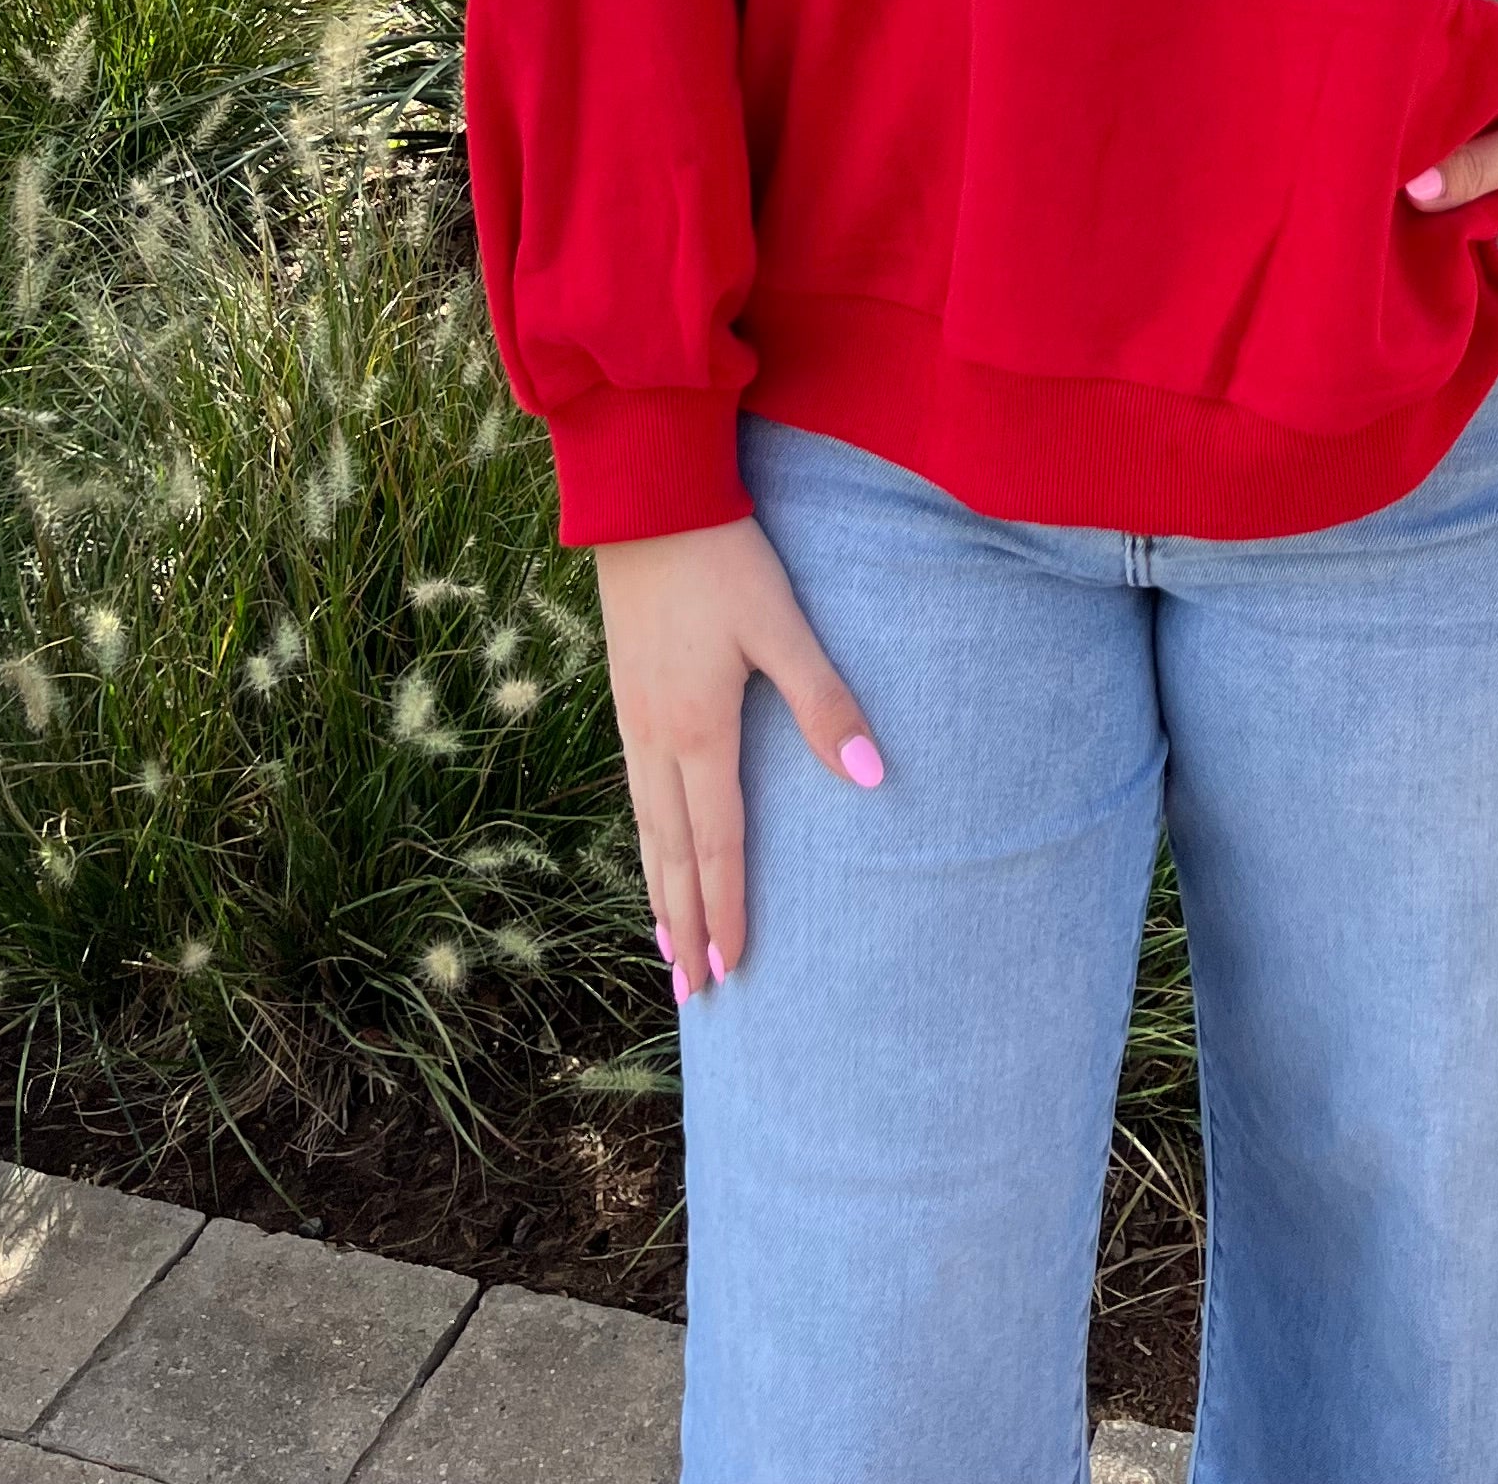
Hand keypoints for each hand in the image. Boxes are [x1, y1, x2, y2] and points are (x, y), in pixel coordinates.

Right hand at [593, 516, 879, 1002]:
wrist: (646, 502)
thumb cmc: (721, 560)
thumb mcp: (781, 625)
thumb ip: (825, 701)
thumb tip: (871, 778)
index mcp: (699, 732)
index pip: (719, 845)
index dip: (727, 910)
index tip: (733, 970)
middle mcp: (657, 740)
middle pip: (673, 854)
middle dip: (687, 926)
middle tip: (698, 994)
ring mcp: (634, 719)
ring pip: (646, 829)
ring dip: (660, 892)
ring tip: (667, 948)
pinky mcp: (626, 695)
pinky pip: (635, 794)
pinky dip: (645, 842)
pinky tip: (653, 850)